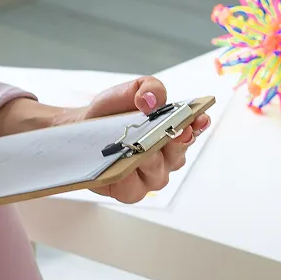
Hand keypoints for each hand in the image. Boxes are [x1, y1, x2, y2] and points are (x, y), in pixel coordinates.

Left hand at [83, 77, 209, 204]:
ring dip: (150, 160)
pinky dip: (127, 179)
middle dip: (174, 142)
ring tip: (142, 150)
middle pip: (178, 153)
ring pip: (158, 172)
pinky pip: (134, 189)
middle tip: (171, 132)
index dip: (198, 124)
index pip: (194, 129)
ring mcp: (151, 176)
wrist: (83, 128)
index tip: (197, 118)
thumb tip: (153, 100)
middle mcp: (167, 156)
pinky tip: (121, 168)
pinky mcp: (130, 191)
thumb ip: (148, 88)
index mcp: (173, 130)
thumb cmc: (112, 112)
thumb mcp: (130, 91)